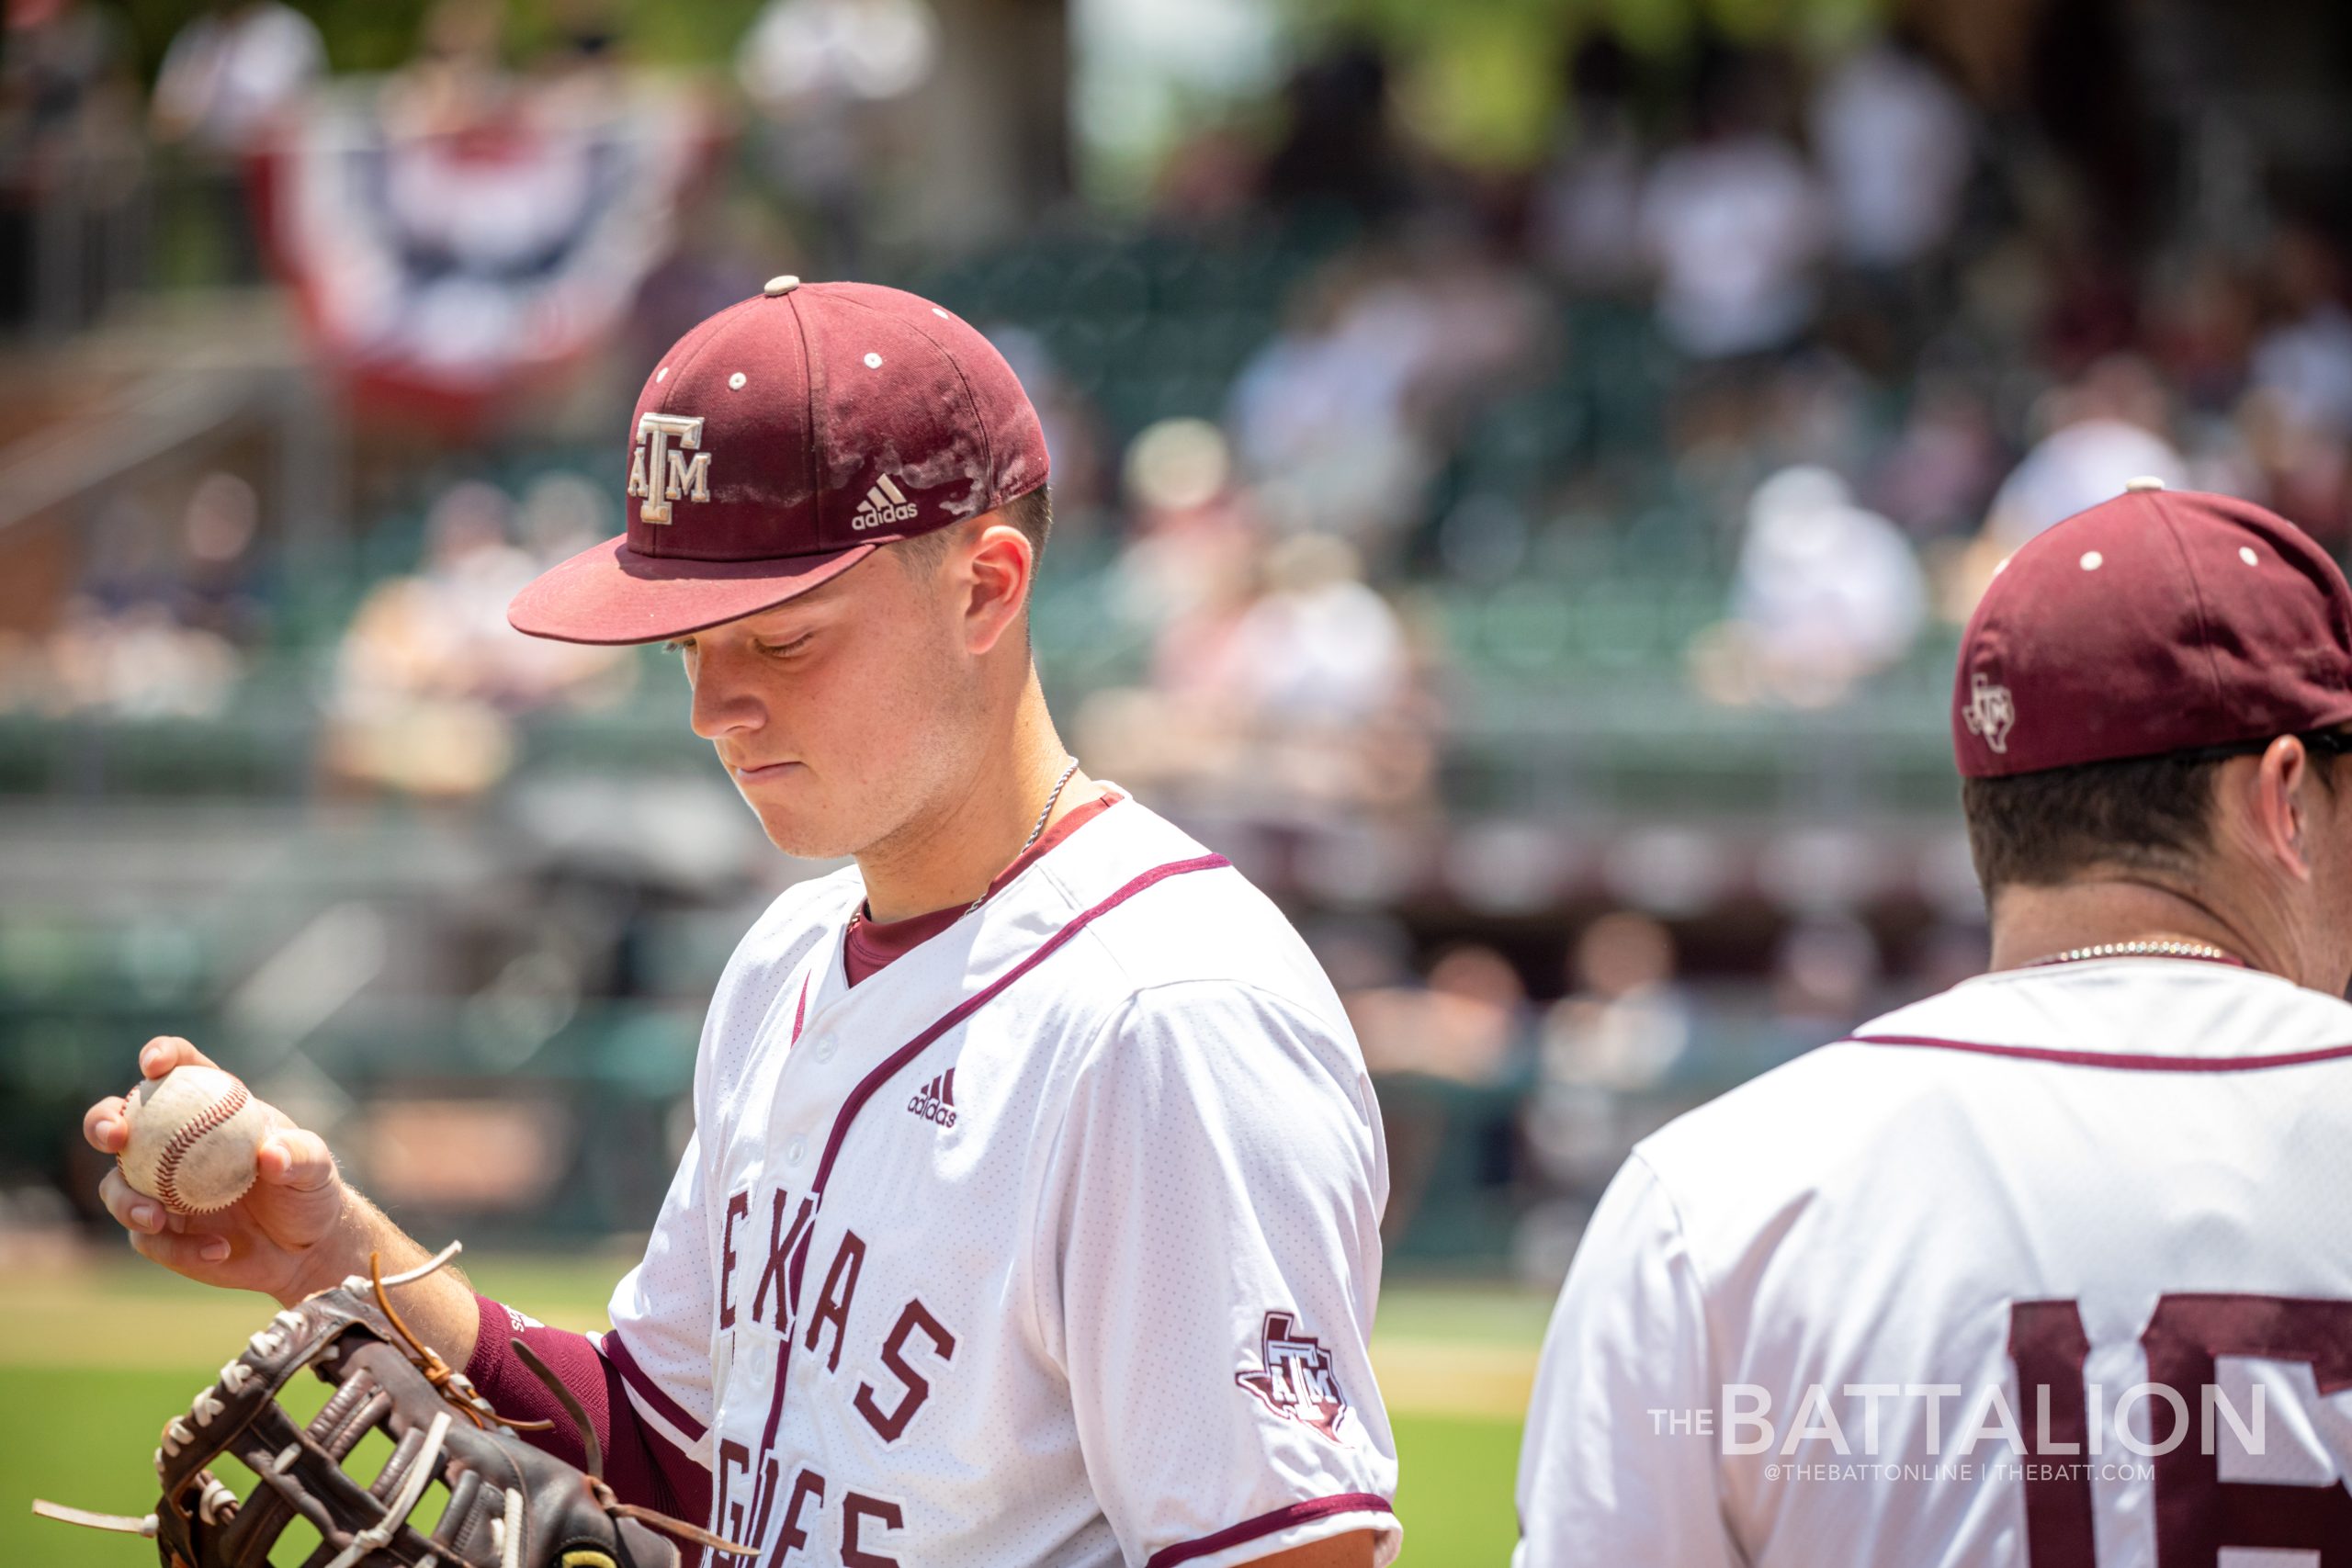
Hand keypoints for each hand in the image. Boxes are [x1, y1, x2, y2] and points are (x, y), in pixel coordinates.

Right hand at [84, 1037, 355, 1303]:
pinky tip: (219, 1251)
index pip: (181, 1069)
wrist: (306, 1248)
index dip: (161, 1056)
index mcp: (211, 1108)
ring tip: (156, 1219)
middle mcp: (173, 1144)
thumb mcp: (316, 1168)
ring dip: (126, 1201)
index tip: (154, 1065)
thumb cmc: (310, 1191)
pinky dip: (179, 1248)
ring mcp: (159, 1189)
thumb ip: (299, 1155)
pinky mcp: (159, 1233)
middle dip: (103, 1122)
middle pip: (119, 1121)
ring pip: (116, 1187)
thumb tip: (270, 1155)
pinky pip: (148, 1239)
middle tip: (116, 1136)